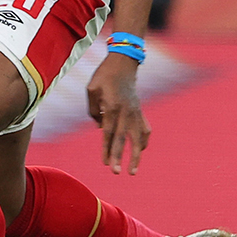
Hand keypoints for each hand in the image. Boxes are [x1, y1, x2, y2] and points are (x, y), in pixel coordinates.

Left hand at [87, 53, 149, 174]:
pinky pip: (144, 129)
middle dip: (119, 157)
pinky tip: (141, 150)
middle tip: (116, 173)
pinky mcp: (140, 111)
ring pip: (138, 138)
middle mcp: (126, 112)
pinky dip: (143, 141)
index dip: (106, 150)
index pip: (108, 134)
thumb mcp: (91, 90)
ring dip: (136, 155)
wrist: (123, 63)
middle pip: (123, 139)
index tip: (105, 164)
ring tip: (133, 171)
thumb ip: (93, 110)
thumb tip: (100, 128)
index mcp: (112, 107)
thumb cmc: (103, 76)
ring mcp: (136, 112)